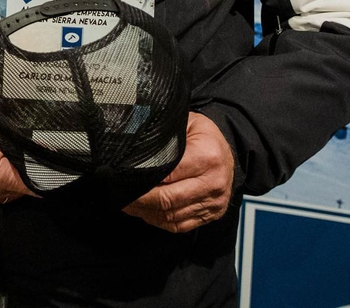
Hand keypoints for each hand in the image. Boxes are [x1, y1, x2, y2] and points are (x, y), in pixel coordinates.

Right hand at [0, 99, 34, 207]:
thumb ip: (17, 138)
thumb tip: (43, 146)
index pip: (34, 184)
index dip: (44, 169)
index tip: (48, 156)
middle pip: (22, 188)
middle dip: (26, 170)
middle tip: (22, 147)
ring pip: (9, 190)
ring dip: (12, 174)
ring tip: (3, 151)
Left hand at [123, 112, 234, 232]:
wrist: (229, 152)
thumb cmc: (203, 135)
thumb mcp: (187, 123)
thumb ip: (164, 134)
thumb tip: (134, 144)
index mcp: (207, 157)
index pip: (167, 174)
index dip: (143, 179)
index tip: (123, 178)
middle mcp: (213, 183)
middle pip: (168, 199)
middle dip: (140, 199)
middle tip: (120, 193)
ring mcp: (214, 202)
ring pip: (171, 216)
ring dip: (146, 212)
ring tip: (127, 203)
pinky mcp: (211, 215)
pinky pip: (179, 225)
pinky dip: (158, 220)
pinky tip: (145, 211)